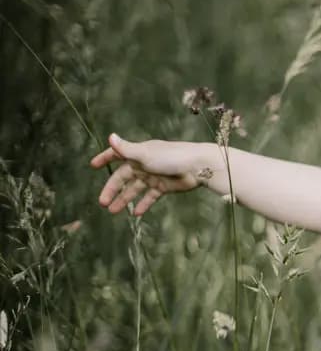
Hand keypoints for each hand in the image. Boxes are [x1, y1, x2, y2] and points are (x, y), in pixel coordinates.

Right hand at [89, 133, 206, 215]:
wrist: (198, 167)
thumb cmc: (172, 156)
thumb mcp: (145, 154)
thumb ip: (126, 149)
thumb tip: (110, 137)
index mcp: (137, 154)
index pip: (117, 154)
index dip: (104, 158)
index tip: (93, 165)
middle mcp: (144, 164)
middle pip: (123, 178)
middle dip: (112, 189)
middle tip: (102, 202)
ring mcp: (153, 176)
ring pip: (134, 189)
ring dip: (124, 199)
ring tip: (113, 211)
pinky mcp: (164, 186)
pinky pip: (150, 197)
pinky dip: (143, 204)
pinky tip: (136, 213)